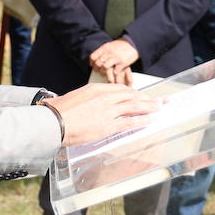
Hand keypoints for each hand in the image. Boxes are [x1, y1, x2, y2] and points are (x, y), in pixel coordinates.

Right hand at [44, 83, 161, 146]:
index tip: (143, 96)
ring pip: (134, 106)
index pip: (122, 89)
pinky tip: (150, 120)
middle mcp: (105, 97)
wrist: (53, 121)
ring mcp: (108, 111)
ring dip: (149, 107)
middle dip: (148, 98)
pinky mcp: (108, 125)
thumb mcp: (77, 98)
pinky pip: (130, 122)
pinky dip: (142, 120)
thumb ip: (91, 99)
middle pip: (132, 96)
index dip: (135, 93)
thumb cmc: (60, 111)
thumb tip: (98, 105)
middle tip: (161, 100)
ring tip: (160, 108)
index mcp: (97, 89)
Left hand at [89, 39, 138, 86]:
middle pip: (98, 63)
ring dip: (105, 73)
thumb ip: (103, 51)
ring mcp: (116, 57)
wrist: (132, 43)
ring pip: (105, 67)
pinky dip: (114, 73)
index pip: (93, 57)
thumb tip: (96, 58)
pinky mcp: (123, 63)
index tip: (93, 66)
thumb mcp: (109, 45)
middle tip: (100, 71)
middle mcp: (109, 52)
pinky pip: (115, 71)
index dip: (92, 63)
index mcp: (105, 48)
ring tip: (106, 74)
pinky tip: (115, 72)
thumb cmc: (121, 45)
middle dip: (98, 69)